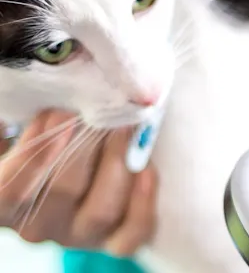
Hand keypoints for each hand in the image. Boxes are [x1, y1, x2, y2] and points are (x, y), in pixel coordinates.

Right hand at [0, 110, 156, 256]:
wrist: (79, 163)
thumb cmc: (52, 141)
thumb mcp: (29, 129)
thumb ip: (25, 119)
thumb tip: (33, 97)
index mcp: (8, 200)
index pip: (9, 191)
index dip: (33, 157)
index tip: (56, 114)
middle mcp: (40, 224)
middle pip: (63, 192)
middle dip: (86, 145)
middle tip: (102, 111)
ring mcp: (80, 233)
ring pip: (101, 211)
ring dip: (117, 163)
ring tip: (126, 126)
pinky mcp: (115, 238)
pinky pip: (132, 232)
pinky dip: (143, 203)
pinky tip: (147, 169)